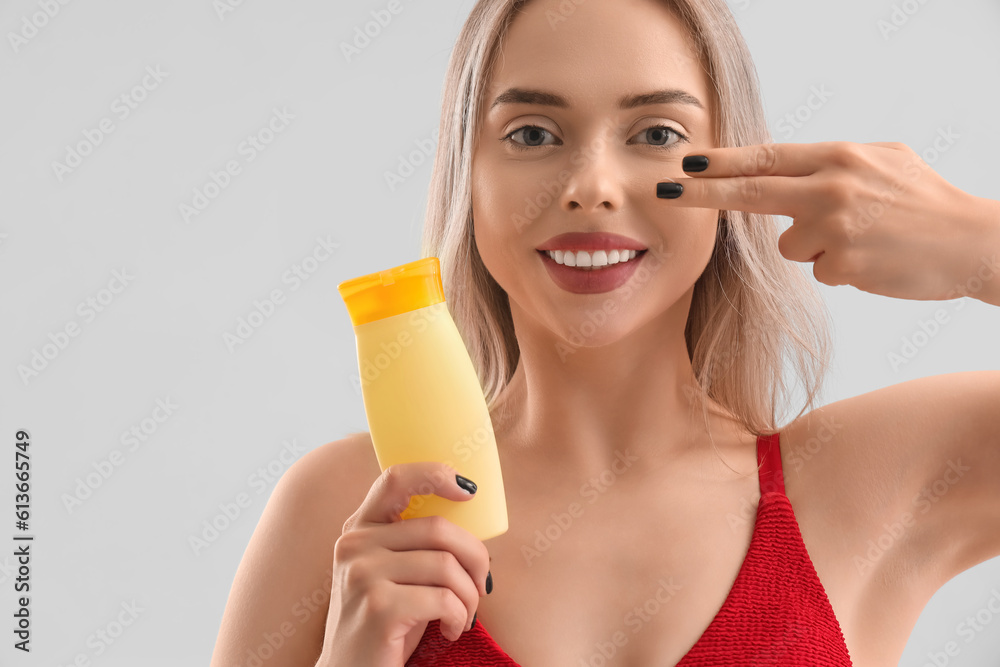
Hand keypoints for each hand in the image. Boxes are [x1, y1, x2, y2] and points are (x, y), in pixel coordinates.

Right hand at [317, 462, 490, 666]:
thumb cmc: (386, 624)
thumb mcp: (393, 573)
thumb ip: (414, 540)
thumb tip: (469, 509)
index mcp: (359, 529)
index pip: (395, 479)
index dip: (436, 474)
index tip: (468, 491)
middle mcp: (355, 545)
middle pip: (439, 528)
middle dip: (475, 558)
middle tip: (482, 586)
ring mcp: (363, 575)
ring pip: (446, 565)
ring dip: (470, 595)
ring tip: (463, 615)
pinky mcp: (378, 607)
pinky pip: (444, 598)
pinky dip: (459, 617)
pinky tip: (449, 630)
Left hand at [657, 141, 999, 301]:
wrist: (971, 242)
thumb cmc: (924, 200)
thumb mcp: (882, 160)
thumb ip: (830, 164)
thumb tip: (782, 170)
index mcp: (838, 157)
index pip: (765, 158)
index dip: (721, 162)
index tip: (685, 163)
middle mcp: (830, 188)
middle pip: (750, 193)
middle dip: (703, 194)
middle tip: (663, 191)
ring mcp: (834, 228)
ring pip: (788, 246)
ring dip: (814, 247)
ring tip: (861, 239)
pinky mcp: (843, 265)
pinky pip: (820, 270)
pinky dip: (840, 268)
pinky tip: (872, 259)